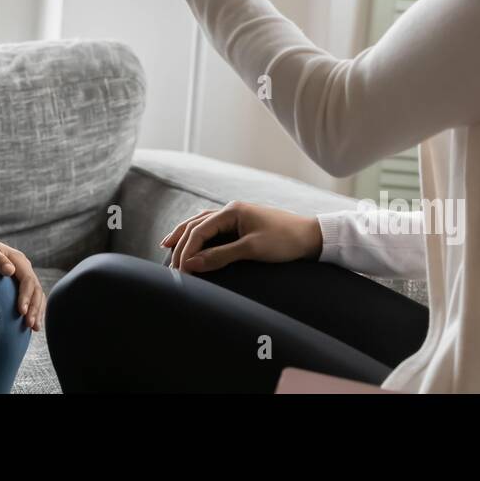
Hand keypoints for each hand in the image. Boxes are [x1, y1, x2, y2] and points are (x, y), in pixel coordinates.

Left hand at [0, 238, 45, 331]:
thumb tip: (10, 270)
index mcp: (18, 260)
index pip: (28, 279)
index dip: (26, 296)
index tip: (21, 312)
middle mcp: (25, 268)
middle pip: (36, 289)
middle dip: (34, 308)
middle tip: (30, 325)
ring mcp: (24, 277)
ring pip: (37, 295)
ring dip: (37, 311)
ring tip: (34, 328)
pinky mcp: (21, 285)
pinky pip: (32, 298)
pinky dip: (34, 310)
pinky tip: (31, 324)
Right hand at [160, 201, 322, 272]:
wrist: (311, 236)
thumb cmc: (284, 241)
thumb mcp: (251, 250)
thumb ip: (220, 256)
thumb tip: (191, 264)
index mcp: (232, 211)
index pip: (199, 230)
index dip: (186, 250)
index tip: (179, 270)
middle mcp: (231, 210)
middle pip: (195, 224)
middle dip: (180, 243)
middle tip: (170, 264)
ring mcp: (236, 216)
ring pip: (202, 224)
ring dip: (185, 236)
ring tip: (167, 245)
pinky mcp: (242, 225)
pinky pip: (213, 229)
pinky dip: (199, 235)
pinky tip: (193, 240)